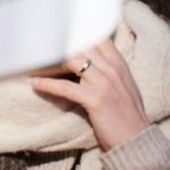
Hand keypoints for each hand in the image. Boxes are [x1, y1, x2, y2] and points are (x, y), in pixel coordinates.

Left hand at [31, 40, 152, 150]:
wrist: (136, 139)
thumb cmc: (129, 115)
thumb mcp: (125, 85)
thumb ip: (110, 70)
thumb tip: (92, 63)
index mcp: (119, 63)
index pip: (98, 36)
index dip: (79, 30)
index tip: (60, 30)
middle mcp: (112, 68)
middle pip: (82, 44)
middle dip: (60, 42)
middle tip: (40, 42)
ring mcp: (104, 83)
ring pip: (72, 61)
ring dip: (50, 61)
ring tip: (33, 60)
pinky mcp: (95, 99)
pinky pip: (66, 88)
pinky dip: (48, 84)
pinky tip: (35, 83)